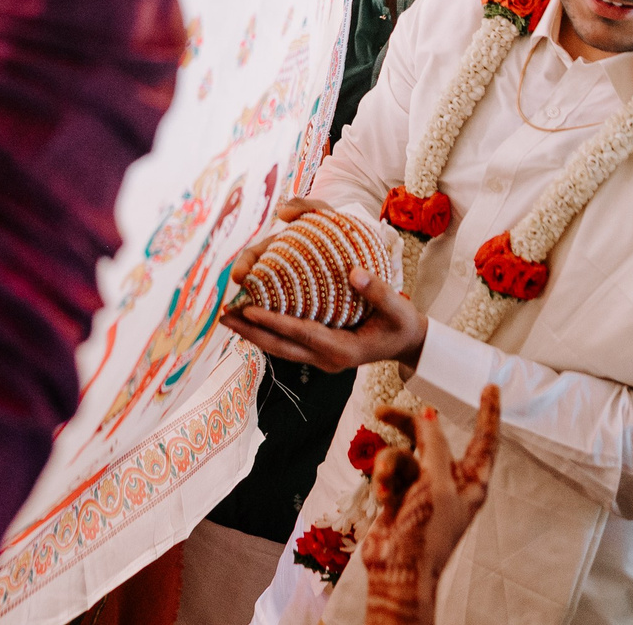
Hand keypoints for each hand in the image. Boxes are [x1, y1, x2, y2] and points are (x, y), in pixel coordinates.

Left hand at [219, 200, 428, 369]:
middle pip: (281, 347)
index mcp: (344, 350)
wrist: (408, 344)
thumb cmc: (402, 323)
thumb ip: (378, 291)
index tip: (250, 309)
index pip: (302, 334)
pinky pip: (286, 345)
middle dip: (251, 332)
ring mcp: (321, 360)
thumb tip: (354, 272)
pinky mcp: (318, 355)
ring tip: (227, 317)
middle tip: (223, 315)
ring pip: (280, 349)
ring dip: (252, 334)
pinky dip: (266, 333)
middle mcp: (328, 359)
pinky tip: (249, 320)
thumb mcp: (398, 308)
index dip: (275, 322)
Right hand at [359, 388, 501, 624]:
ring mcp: (422, 487)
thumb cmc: (428, 533)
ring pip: (403, 454)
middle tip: (382, 412)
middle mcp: (448, 481)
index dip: (488, 413)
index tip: (490, 386)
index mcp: (470, 481)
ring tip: (385, 486)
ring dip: (389, 465)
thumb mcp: (436, 484)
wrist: (398, 569)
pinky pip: (389, 472)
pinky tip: (381, 497)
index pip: (484, 440)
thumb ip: (434, 446)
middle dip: (407, 426)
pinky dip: (382, 480)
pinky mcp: (399, 495)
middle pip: (431, 438)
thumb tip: (430, 416)